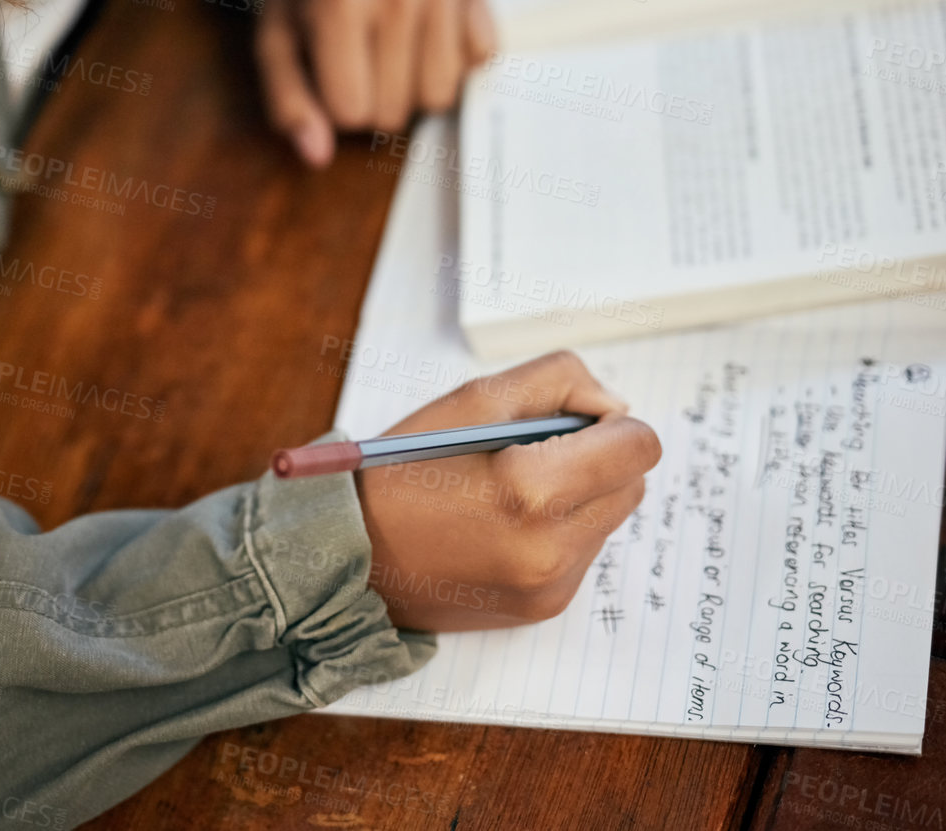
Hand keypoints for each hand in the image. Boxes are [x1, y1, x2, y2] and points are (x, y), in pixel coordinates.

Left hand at [254, 0, 496, 166]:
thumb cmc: (311, 3)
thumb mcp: (278, 47)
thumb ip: (289, 104)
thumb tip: (316, 154)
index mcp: (338, 1)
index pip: (352, 113)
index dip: (339, 105)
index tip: (334, 72)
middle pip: (396, 112)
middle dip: (377, 101)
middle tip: (365, 61)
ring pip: (440, 95)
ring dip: (417, 87)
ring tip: (397, 51)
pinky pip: (479, 61)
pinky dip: (456, 59)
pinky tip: (429, 34)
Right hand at [356, 350, 660, 631]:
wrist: (354, 555)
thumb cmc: (405, 469)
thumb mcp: (474, 399)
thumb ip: (558, 382)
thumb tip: (614, 408)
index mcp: (533, 490)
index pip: (637, 446)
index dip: (610, 421)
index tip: (571, 419)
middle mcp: (552, 549)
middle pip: (632, 483)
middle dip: (598, 457)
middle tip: (538, 447)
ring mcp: (552, 585)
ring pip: (610, 517)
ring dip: (580, 492)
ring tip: (513, 486)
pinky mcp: (545, 607)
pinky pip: (583, 551)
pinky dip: (560, 527)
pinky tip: (507, 520)